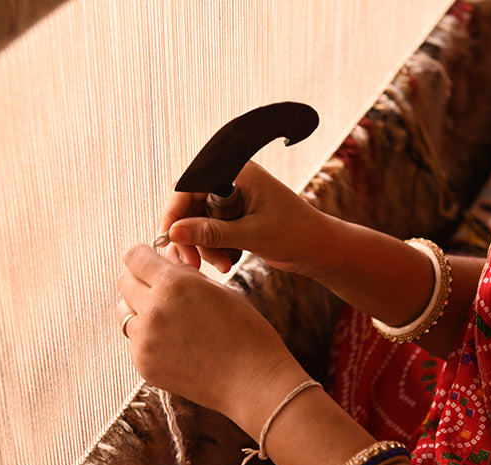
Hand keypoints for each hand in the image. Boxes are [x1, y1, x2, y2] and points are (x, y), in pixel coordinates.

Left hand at [116, 244, 306, 426]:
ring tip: (171, 320)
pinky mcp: (144, 365)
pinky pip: (135, 341)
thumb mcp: (219, 290)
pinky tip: (177, 344)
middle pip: (124, 282)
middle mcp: (153, 310)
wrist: (253, 381)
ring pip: (125, 313)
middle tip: (162, 290)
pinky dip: (149, 338)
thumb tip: (165, 256)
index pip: (134, 257)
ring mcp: (145, 341)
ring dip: (141, 311)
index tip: (153, 263)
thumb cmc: (245, 331)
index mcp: (173, 285)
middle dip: (140, 281)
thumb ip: (185, 273)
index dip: (144, 257)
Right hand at [161, 161, 332, 275]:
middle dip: (189, 236)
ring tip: (223, 266)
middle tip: (193, 263)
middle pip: (188, 204)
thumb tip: (174, 233)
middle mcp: (230, 180)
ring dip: (203, 247)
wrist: (320, 248)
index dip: (174, 211)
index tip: (170, 239)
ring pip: (196, 221)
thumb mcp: (252, 235)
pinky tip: (227, 262)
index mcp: (236, 171)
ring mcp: (230, 199)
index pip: (189, 184)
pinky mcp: (233, 216)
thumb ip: (211, 233)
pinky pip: (208, 231)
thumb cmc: (295, 234)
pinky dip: (212, 249)